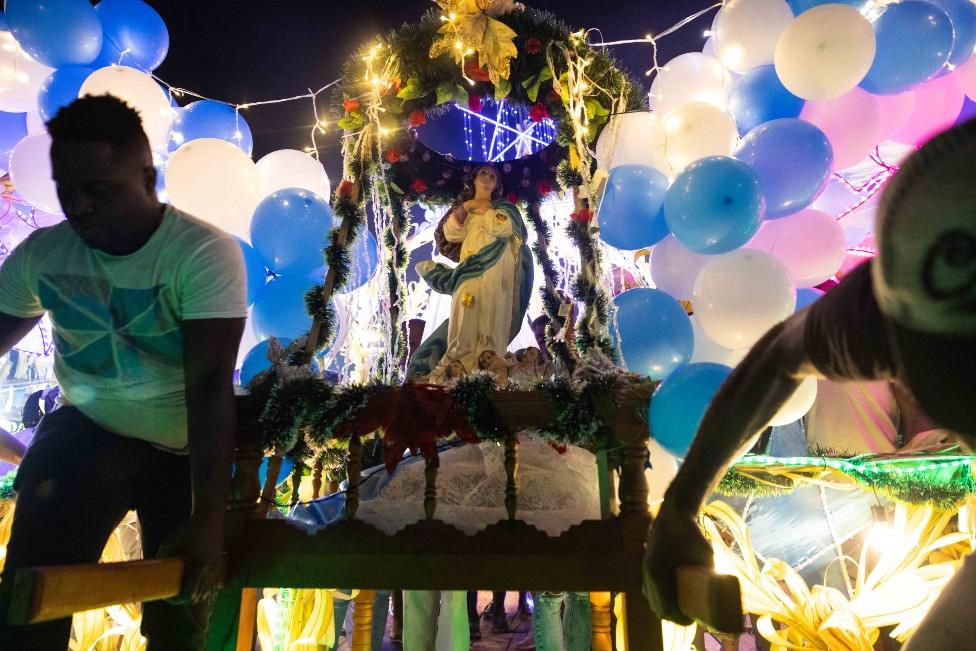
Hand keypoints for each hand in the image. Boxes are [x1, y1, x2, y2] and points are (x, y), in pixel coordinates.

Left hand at [158, 515, 224, 603]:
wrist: (210, 519)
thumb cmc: (189, 530)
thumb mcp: (171, 542)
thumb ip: (162, 555)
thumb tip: (150, 568)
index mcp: (199, 566)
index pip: (189, 594)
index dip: (176, 600)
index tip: (167, 596)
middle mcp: (210, 571)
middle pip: (197, 598)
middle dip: (184, 600)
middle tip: (172, 594)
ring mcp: (217, 569)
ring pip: (206, 594)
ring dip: (194, 596)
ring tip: (183, 589)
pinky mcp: (220, 566)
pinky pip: (212, 586)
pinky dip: (204, 590)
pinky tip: (195, 585)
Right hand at [642, 504, 713, 624]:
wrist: (673, 514)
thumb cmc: (690, 533)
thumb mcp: (705, 554)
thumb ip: (710, 571)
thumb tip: (722, 588)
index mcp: (659, 574)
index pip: (666, 607)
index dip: (680, 619)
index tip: (692, 621)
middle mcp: (649, 574)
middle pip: (658, 607)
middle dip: (672, 616)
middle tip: (689, 618)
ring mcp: (645, 570)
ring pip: (651, 599)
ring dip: (664, 607)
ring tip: (680, 610)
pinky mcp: (646, 565)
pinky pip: (648, 589)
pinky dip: (657, 597)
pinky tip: (668, 599)